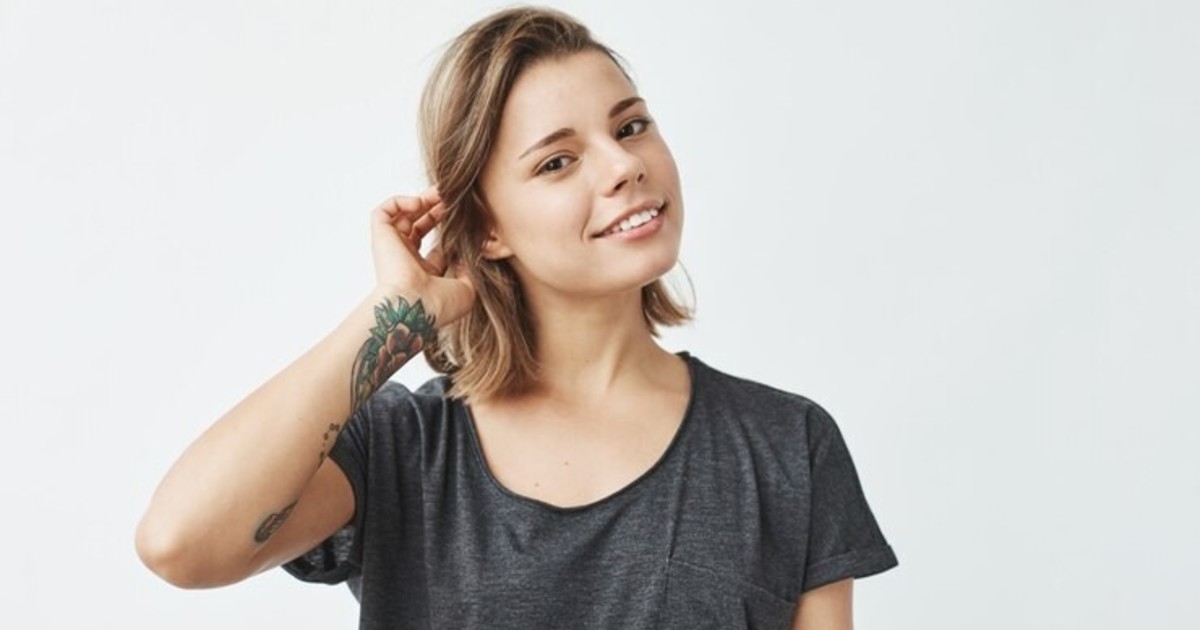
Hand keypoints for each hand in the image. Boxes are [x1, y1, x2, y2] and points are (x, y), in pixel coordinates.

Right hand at [370, 187, 475, 325]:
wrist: (414, 306)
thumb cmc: (438, 304)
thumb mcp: (466, 291)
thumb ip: (471, 271)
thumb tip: (471, 256)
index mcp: (424, 274)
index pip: (437, 248)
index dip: (451, 232)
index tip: (466, 220)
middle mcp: (406, 260)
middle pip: (420, 227)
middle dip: (437, 210)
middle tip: (452, 198)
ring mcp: (392, 247)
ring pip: (404, 215)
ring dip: (422, 200)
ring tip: (440, 193)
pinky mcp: (380, 236)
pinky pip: (384, 211)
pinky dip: (399, 201)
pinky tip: (418, 203)